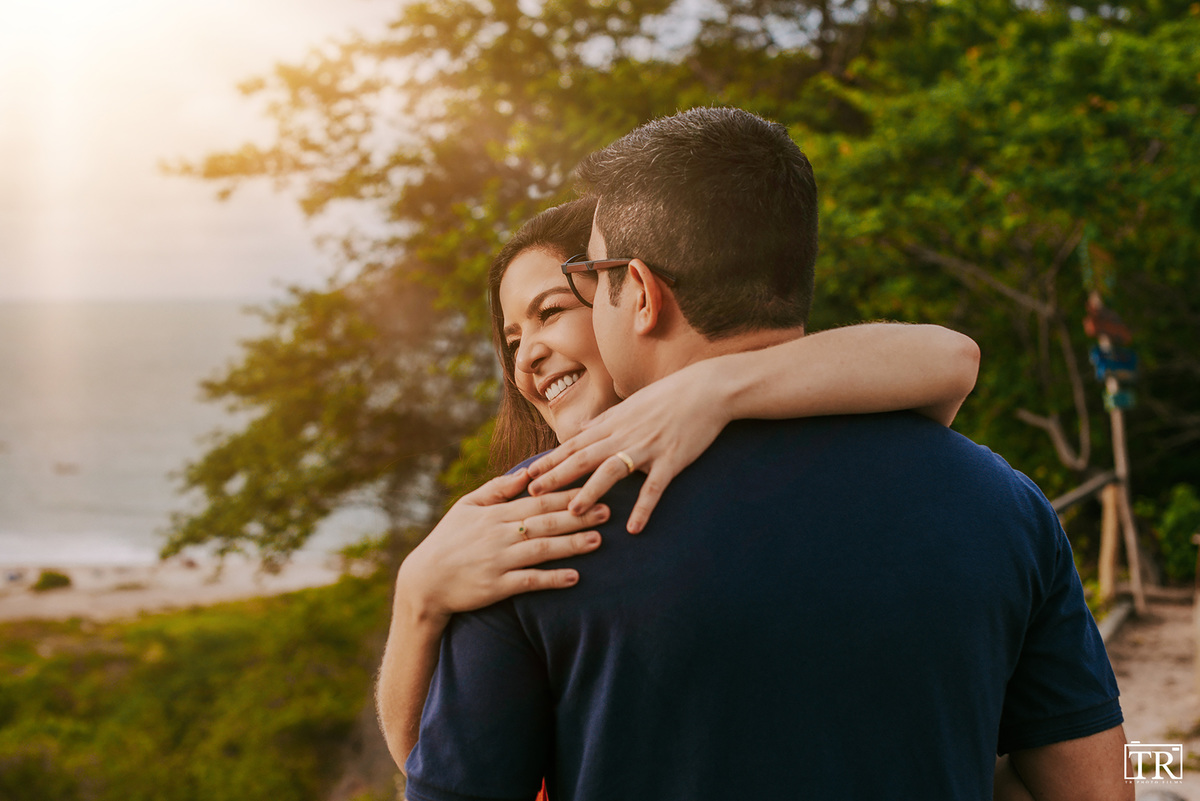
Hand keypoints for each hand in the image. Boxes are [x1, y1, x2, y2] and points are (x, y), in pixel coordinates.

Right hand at [395, 469, 607, 624]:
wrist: (424, 582)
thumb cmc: (448, 540)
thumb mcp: (466, 507)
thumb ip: (496, 490)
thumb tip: (526, 473)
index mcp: (494, 514)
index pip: (537, 500)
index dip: (567, 494)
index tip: (592, 487)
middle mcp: (498, 535)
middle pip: (545, 522)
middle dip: (578, 516)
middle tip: (607, 511)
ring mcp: (498, 561)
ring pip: (541, 550)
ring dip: (571, 545)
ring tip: (598, 540)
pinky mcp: (496, 587)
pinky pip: (529, 582)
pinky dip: (552, 579)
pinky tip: (574, 577)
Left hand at [526, 361, 729, 533]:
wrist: (706, 390)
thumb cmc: (669, 396)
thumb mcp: (631, 403)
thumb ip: (606, 418)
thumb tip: (583, 425)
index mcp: (613, 424)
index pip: (573, 444)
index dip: (548, 460)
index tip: (526, 474)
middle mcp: (624, 435)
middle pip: (583, 457)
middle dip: (556, 475)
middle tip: (533, 493)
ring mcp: (647, 447)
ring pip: (612, 471)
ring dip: (591, 491)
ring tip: (572, 510)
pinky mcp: (671, 459)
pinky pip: (654, 487)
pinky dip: (644, 507)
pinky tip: (634, 528)